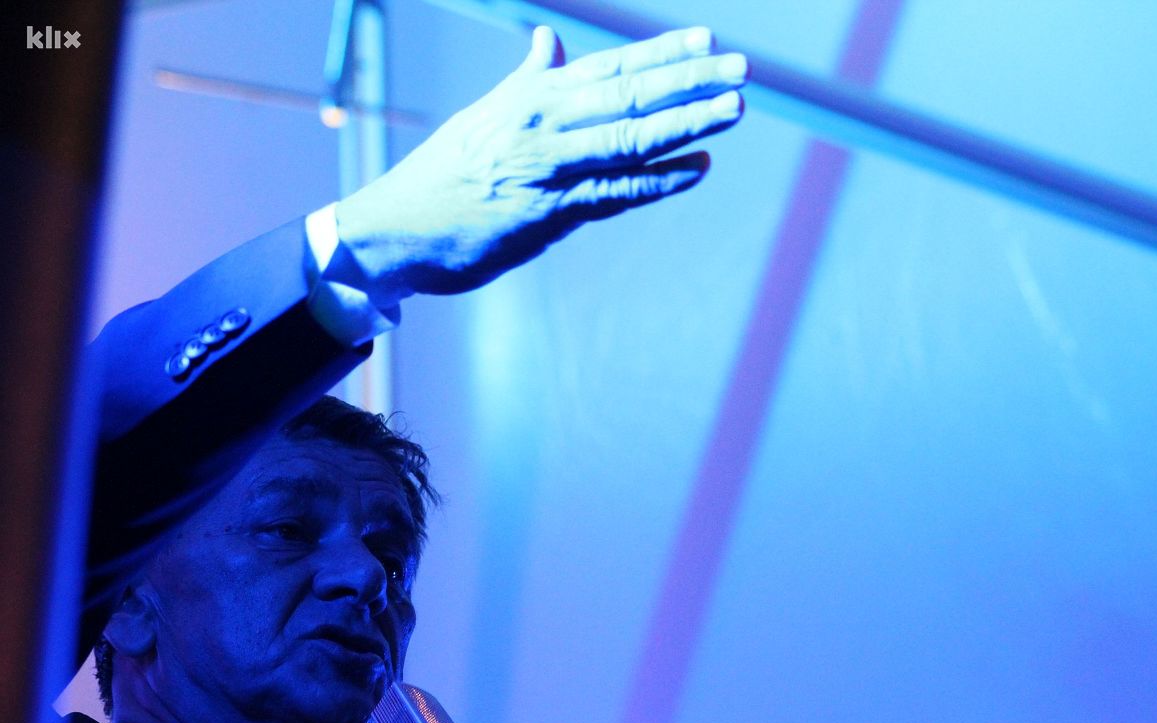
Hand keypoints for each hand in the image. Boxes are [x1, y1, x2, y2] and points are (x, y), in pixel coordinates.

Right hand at [335, 25, 746, 296]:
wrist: (397, 229)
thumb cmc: (445, 172)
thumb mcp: (485, 115)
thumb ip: (527, 80)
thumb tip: (550, 42)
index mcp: (529, 98)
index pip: (607, 67)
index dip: (660, 53)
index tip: (707, 42)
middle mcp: (542, 125)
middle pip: (628, 96)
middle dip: (688, 81)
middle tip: (741, 70)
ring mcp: (546, 170)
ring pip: (628, 140)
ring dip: (684, 125)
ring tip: (732, 111)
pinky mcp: (547, 215)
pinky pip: (614, 194)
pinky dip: (658, 181)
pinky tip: (696, 168)